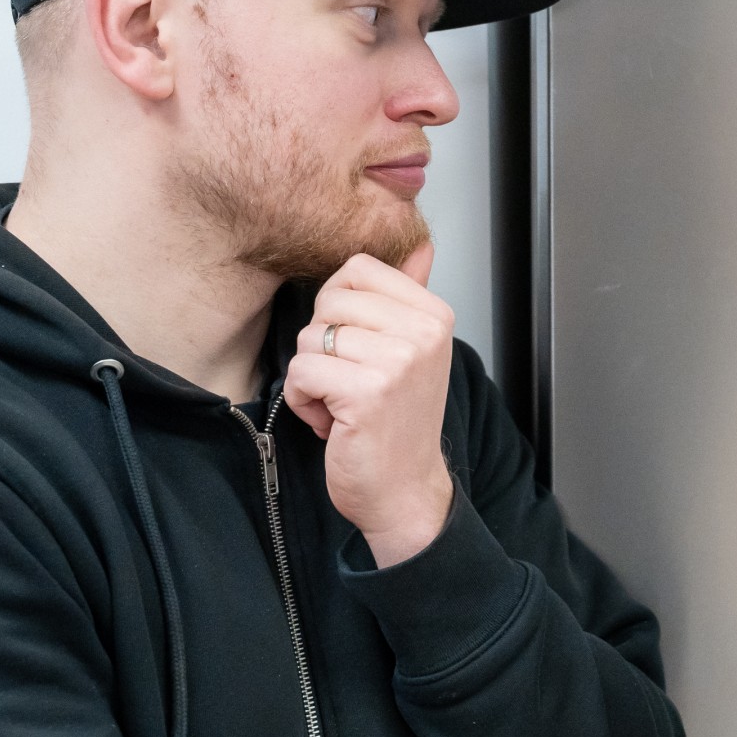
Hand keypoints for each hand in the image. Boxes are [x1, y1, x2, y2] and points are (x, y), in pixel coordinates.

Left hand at [287, 243, 455, 566]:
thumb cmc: (399, 423)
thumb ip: (409, 297)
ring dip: (313, 377)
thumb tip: (419, 247)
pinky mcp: (367, 391)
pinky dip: (305, 401)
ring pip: (310, 337)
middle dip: (322, 344)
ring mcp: (398, 361)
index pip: (358, 269)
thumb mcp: (414, 351)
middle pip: (329, 301)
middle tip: (351, 381)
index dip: (339, 308)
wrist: (404, 489)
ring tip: (343, 404)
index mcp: (434, 315)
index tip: (358, 346)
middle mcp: (424, 332)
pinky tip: (333, 421)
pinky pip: (302, 371)